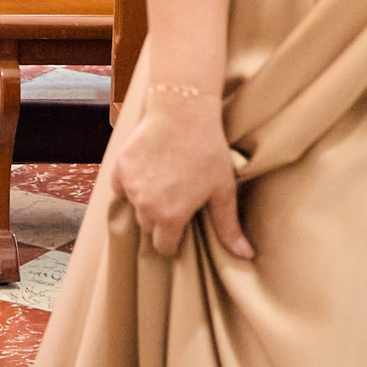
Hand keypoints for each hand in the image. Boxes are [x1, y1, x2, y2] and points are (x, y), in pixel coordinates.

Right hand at [110, 90, 251, 260]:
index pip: (164, 247)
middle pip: (149, 227)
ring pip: (135, 207)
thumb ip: (228, 227)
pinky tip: (147, 172)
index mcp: (171, 216)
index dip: (175, 241)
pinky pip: (120, 187)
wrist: (182, 111)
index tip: (183, 227)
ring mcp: (130, 186)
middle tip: (176, 201)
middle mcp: (146, 205)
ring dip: (146, 202)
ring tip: (164, 183)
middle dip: (161, 220)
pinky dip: (130, 185)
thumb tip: (246, 256)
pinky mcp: (120, 167)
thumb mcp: (223, 190)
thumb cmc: (208, 150)